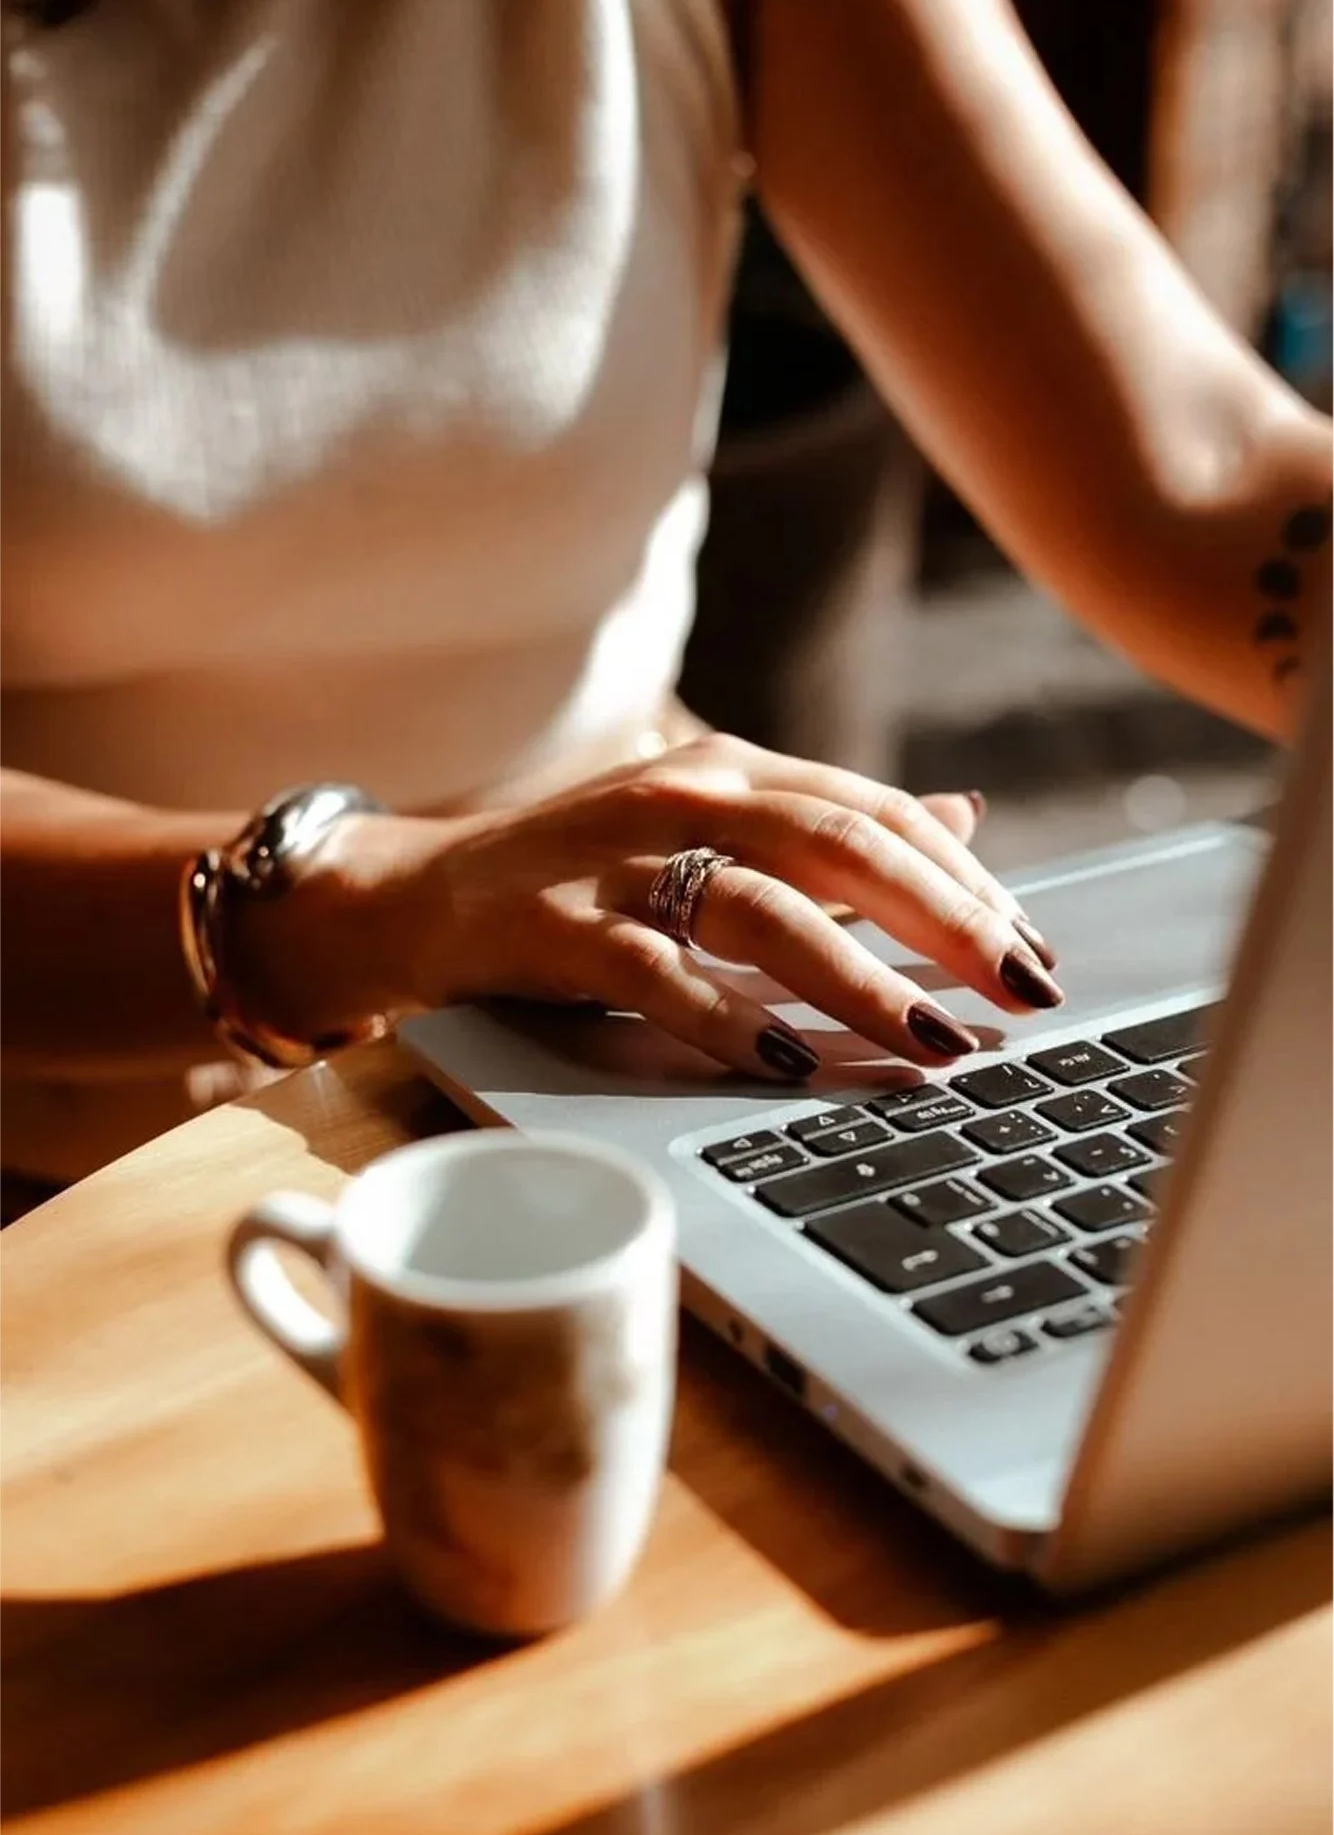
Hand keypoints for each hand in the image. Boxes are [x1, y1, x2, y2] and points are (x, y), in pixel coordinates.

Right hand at [370, 734, 1061, 1081]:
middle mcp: (682, 794)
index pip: (876, 813)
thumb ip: (825, 826)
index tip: (1032, 951)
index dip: (967, 881)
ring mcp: (616, 858)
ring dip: (859, 979)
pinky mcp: (556, 926)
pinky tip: (790, 1065)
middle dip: (947, 920)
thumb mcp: (708, 827)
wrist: (416, 894)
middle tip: (1023, 991)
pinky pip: (657, 974)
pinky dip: (728, 1020)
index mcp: (732, 768)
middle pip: (841, 845)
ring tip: (933, 1042)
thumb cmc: (580, 874)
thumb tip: (961, 814)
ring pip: (762, 907)